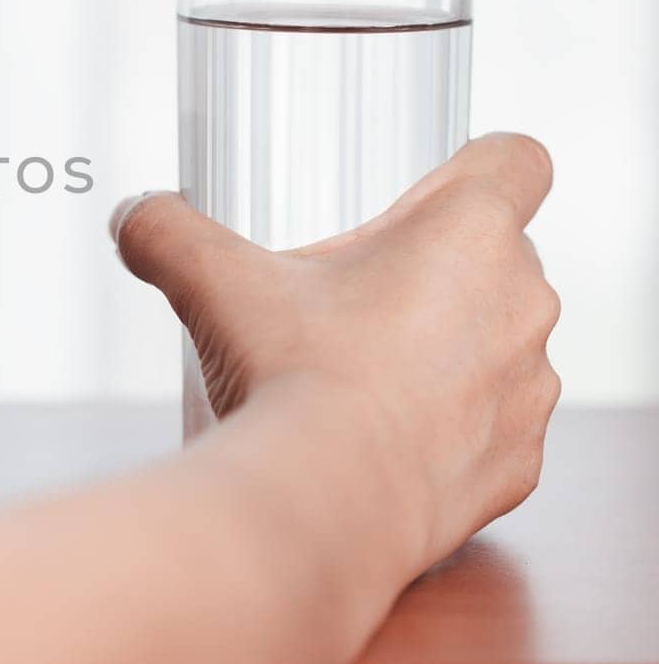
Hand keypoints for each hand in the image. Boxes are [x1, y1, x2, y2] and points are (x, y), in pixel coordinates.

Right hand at [111, 133, 561, 569]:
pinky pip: (489, 427)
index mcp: (469, 232)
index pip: (517, 160)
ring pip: (496, 344)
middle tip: (351, 300)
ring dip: (444, 350)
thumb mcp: (213, 281)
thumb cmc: (292, 376)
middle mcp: (521, 302)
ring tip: (360, 375)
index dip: (477, 169)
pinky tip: (380, 438)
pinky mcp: (519, 463)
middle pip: (496, 258)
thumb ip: (167, 231)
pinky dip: (445, 429)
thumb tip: (135, 217)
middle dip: (431, 272)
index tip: (429, 198)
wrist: (322, 502)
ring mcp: (528, 389)